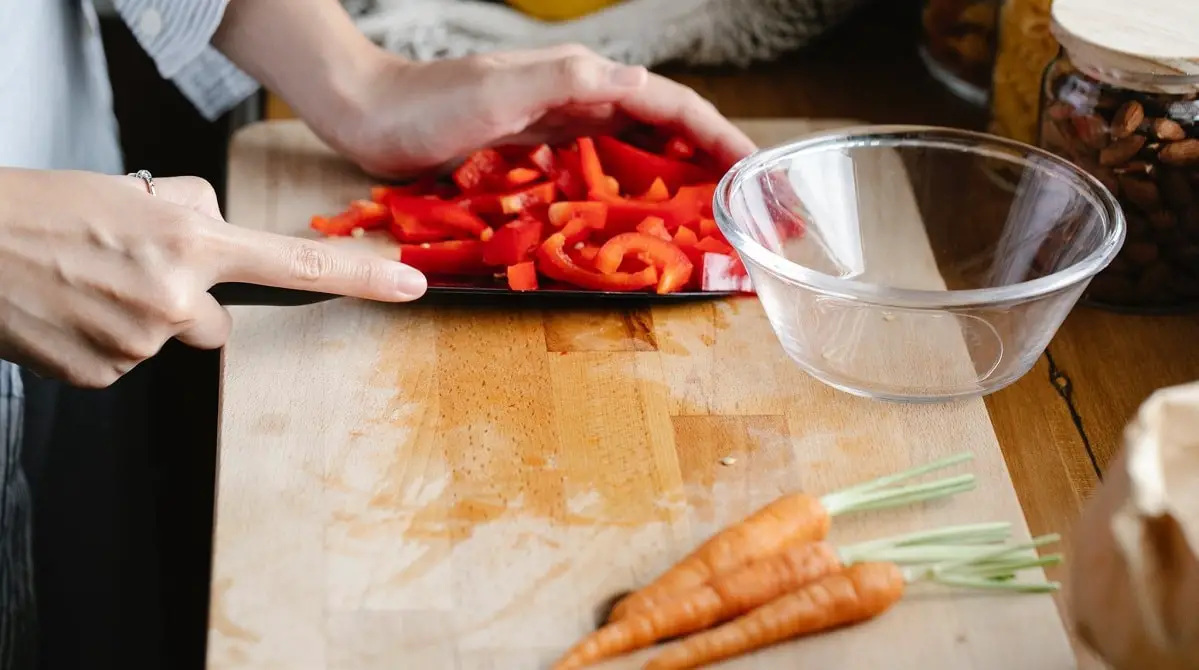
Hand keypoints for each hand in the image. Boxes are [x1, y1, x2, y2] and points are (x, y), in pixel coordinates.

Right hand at [0, 169, 426, 387]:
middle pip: (215, 322)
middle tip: (125, 270)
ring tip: (84, 284)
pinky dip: (103, 341)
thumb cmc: (44, 209)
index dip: (361, 277)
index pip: (296, 265)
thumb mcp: (136, 192)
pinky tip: (70, 312)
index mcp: (192, 240)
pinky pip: (126, 362)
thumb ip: (195, 215)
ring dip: (136, 318)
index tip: (410, 284)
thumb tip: (219, 233)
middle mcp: (176, 297)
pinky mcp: (105, 375)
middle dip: (185, 302)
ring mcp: (141, 343)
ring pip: (164, 340)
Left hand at [319, 44, 758, 178]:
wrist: (369, 113)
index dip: (719, 138)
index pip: (672, 106)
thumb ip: (566, 82)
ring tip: (711, 221)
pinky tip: (642, 222)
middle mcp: (582, 100)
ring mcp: (562, 128)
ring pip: (639, 153)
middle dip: (712, 163)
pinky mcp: (539, 153)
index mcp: (585, 80)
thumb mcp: (499, 89)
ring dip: (679, 182)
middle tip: (746, 209)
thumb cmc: (427, 103)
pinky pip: (603, 174)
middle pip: (666, 129)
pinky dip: (633, 195)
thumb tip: (635, 85)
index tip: (754, 174)